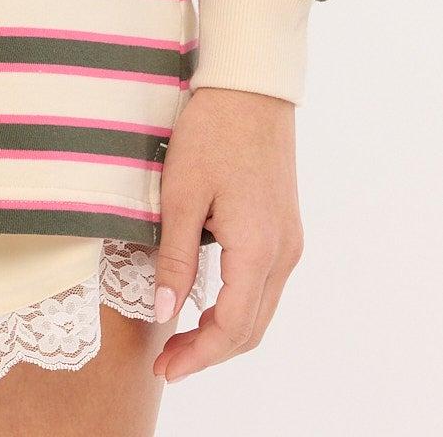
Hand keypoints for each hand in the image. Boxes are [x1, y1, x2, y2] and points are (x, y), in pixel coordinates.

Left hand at [151, 86, 303, 384]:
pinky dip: (239, 305)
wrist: (250, 87)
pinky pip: (266, 285)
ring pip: (261, 309)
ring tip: (182, 337)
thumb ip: (175, 259)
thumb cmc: (212, 131)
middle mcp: (283, 252)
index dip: (198, 355)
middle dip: (210, 352)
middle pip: (252, 328)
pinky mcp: (285, 227)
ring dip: (225, 331)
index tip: (166, 367)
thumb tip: (165, 313)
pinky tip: (208, 301)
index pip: (232, 328)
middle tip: (169, 361)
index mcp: (258, 248)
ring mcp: (289, 240)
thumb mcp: (180, 193)